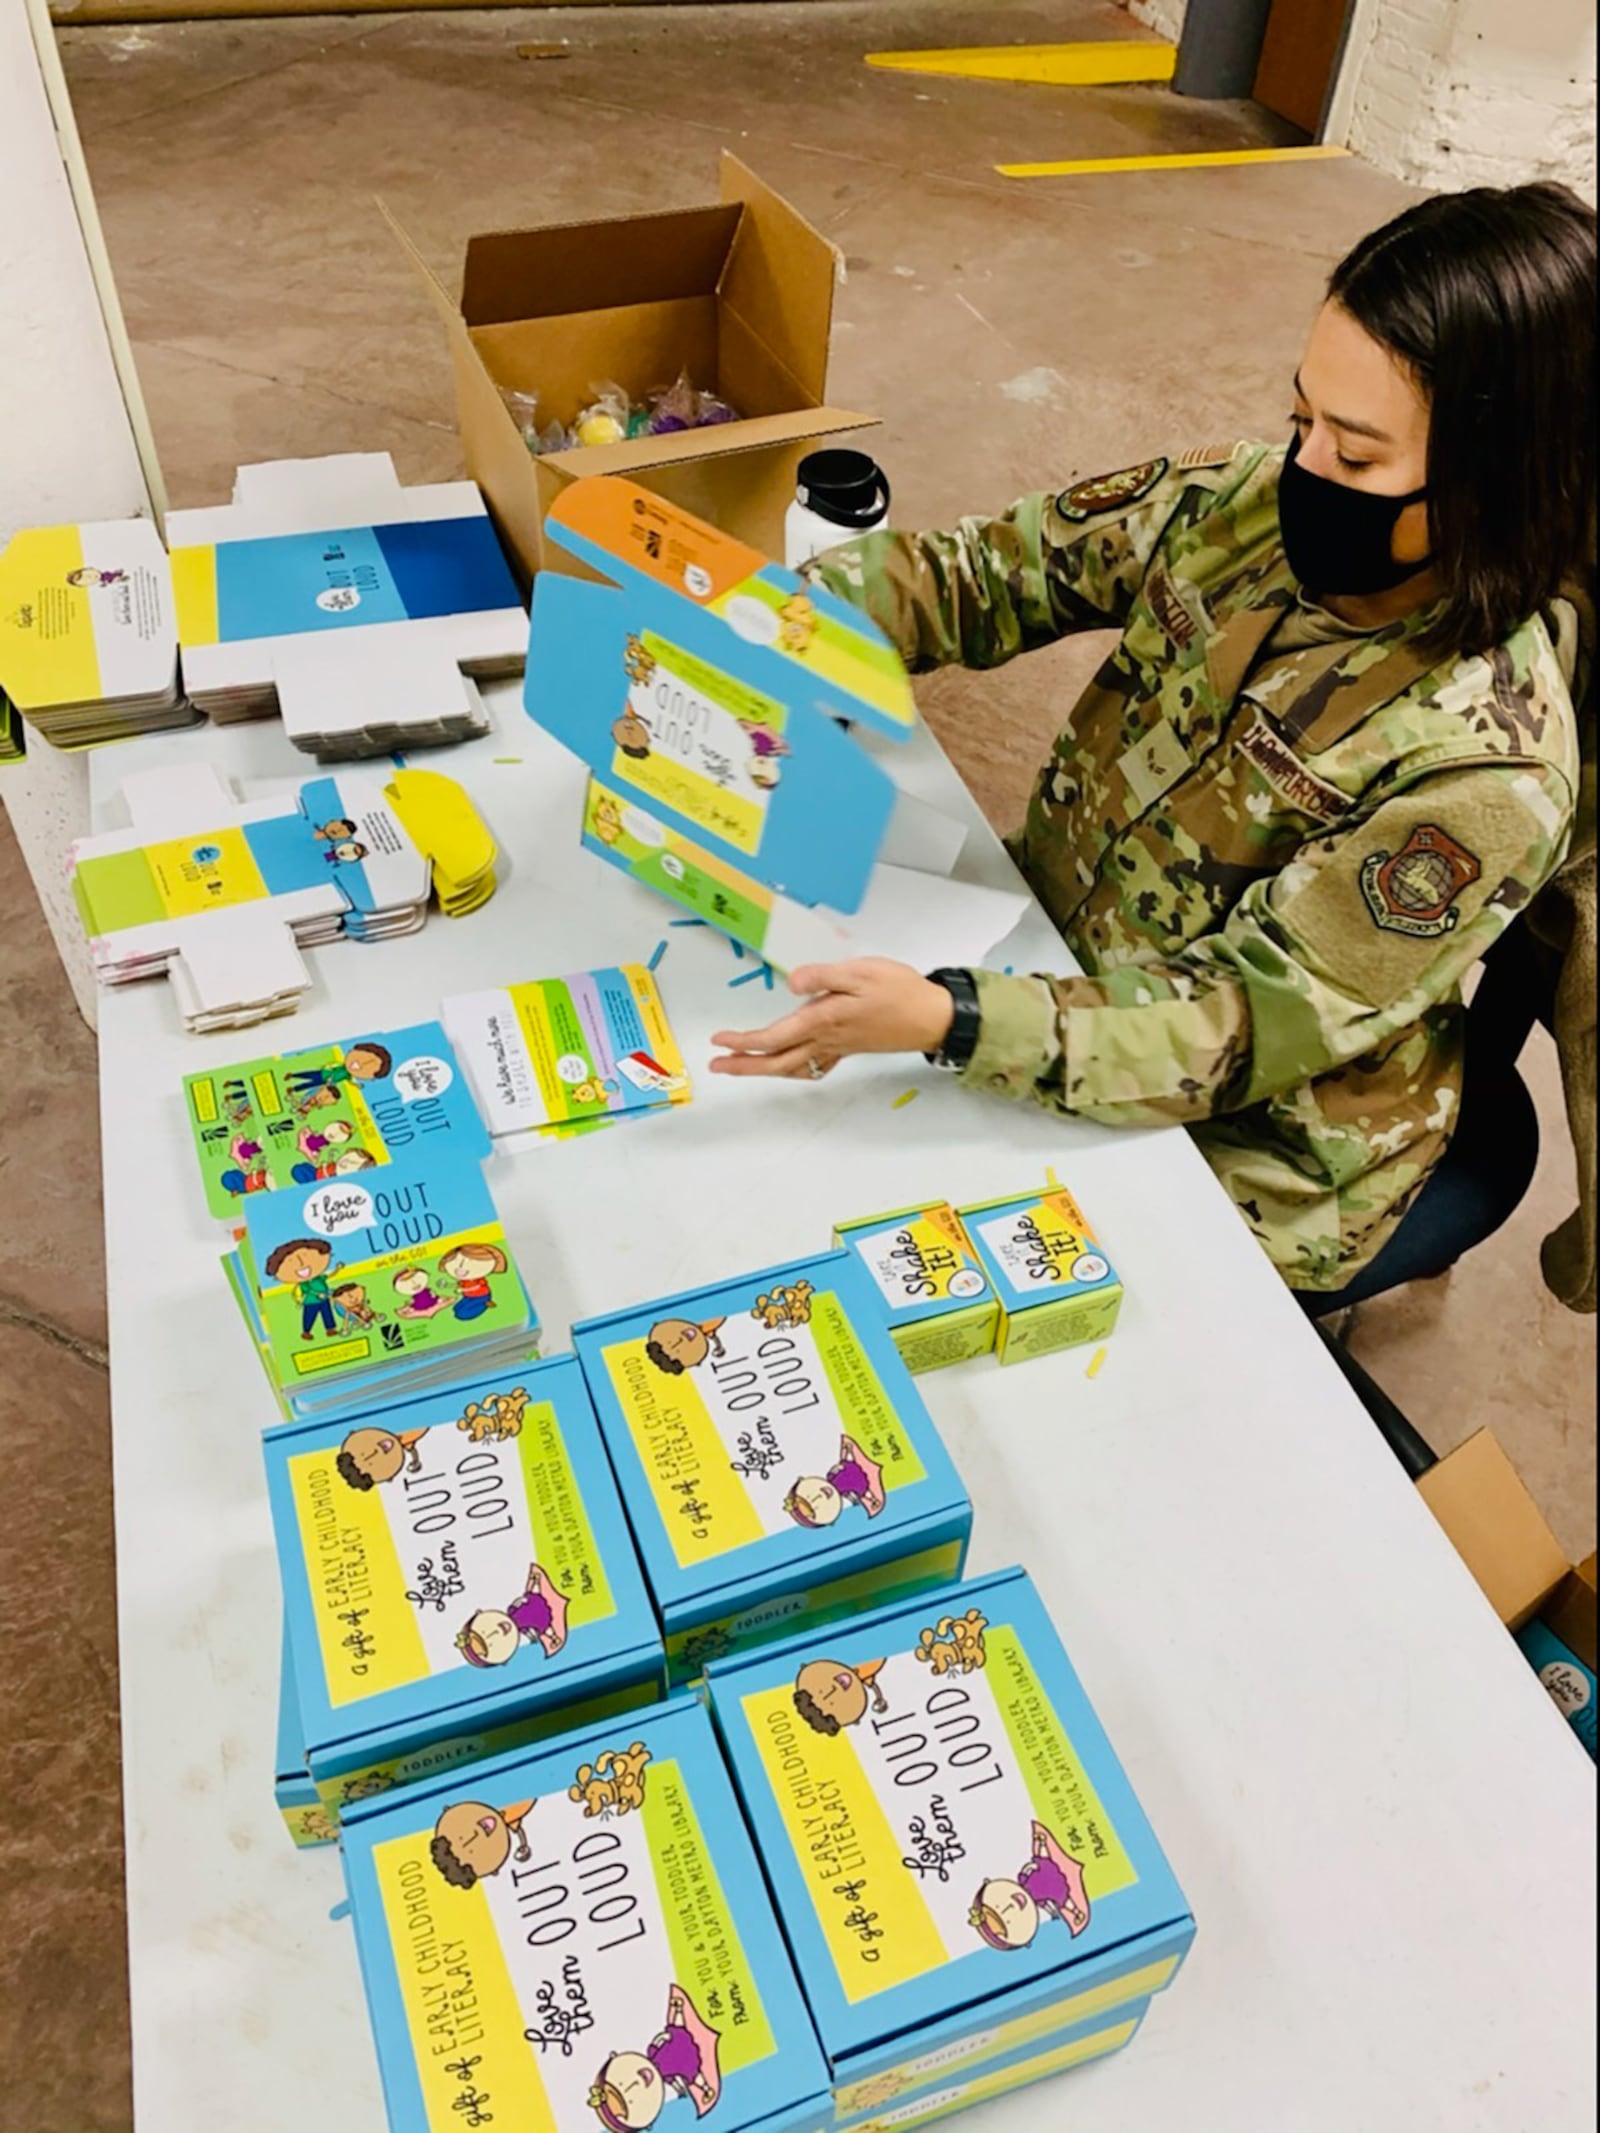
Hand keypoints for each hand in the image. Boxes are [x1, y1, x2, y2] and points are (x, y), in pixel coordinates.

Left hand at [710, 959, 953, 1080]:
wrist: (932, 1016)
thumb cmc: (899, 991)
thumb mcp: (861, 972)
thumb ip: (822, 976)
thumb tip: (790, 983)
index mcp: (823, 1020)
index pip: (773, 1038)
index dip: (743, 1042)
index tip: (719, 1040)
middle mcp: (826, 1039)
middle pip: (776, 1061)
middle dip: (744, 1066)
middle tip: (717, 1066)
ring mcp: (838, 1047)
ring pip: (792, 1067)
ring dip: (764, 1070)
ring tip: (742, 1067)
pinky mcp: (850, 1048)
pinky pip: (814, 1066)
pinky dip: (794, 1069)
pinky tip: (789, 1066)